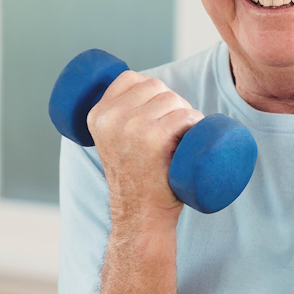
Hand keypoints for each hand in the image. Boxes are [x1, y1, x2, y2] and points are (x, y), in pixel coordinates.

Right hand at [87, 71, 203, 229]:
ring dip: (187, 114)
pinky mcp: (153, 138)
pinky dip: (196, 122)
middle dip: (173, 103)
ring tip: (181, 138)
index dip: (152, 91)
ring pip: (174, 99)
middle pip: (156, 87)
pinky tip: (192, 138)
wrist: (141, 215)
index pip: (131, 78)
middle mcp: (111, 117)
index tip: (158, 114)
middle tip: (174, 131)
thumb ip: (118, 116)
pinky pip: (186, 115)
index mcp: (97, 114)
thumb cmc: (137, 177)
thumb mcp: (114, 141)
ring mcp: (131, 127)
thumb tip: (144, 87)